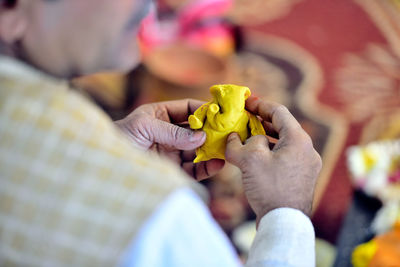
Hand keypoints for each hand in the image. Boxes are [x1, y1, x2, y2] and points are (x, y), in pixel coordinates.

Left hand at [115, 99, 224, 179]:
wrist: (104, 166)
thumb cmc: (119, 138)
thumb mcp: (143, 127)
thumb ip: (172, 131)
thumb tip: (201, 137)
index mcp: (161, 115)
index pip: (188, 108)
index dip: (205, 109)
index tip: (221, 112)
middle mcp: (169, 132)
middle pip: (197, 129)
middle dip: (213, 130)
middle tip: (230, 132)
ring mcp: (172, 151)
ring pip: (199, 149)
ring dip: (213, 149)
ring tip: (227, 150)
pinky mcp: (173, 170)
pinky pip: (194, 168)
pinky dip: (206, 167)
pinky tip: (217, 164)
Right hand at [225, 97, 321, 221]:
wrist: (284, 223)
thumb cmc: (269, 188)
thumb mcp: (249, 160)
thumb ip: (238, 143)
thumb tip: (235, 138)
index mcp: (299, 140)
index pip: (279, 112)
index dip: (260, 105)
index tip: (246, 103)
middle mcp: (308, 150)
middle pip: (283, 127)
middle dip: (261, 123)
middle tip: (244, 120)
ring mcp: (307, 165)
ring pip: (283, 144)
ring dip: (265, 139)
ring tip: (247, 139)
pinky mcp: (302, 178)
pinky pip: (285, 157)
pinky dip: (270, 153)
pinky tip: (256, 160)